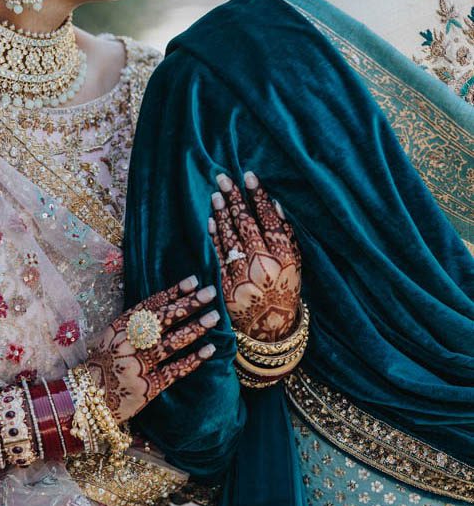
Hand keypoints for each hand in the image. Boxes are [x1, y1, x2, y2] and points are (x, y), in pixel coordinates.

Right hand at [86, 277, 217, 422]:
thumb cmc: (103, 364)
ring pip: (172, 343)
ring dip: (195, 328)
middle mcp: (129, 343)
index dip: (173, 292)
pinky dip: (194, 360)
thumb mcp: (112, 337)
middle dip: (188, 304)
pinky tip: (209, 350)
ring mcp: (138, 365)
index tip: (193, 281)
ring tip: (213, 317)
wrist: (87, 399)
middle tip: (210, 293)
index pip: (151, 305)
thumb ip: (134, 324)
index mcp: (120, 327)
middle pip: (163, 320)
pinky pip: (175, 371)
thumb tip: (167, 306)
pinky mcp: (148, 387)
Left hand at [208, 172, 300, 341]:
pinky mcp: (225, 287)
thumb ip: (285, 233)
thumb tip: (273, 203)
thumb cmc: (286, 288)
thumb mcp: (295, 262)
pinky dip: (213, 237)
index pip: (269, 218)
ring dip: (221, 213)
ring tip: (216, 194)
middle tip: (223, 178)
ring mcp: (242, 276)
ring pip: (229, 237)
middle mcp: (263, 264)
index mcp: (284, 255)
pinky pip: (217, 256)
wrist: (272, 329)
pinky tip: (209, 220)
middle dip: (234, 198)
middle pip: (246, 224)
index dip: (258, 195)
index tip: (248, 176)